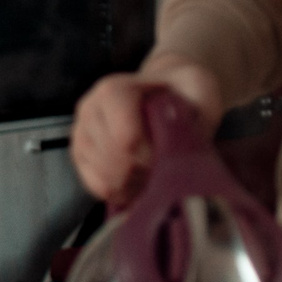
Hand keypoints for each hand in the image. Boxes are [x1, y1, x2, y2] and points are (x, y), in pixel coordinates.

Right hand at [69, 53, 225, 206]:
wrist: (169, 91)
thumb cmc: (184, 92)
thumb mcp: (201, 89)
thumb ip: (198, 109)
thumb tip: (185, 140)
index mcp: (113, 91)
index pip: (123, 138)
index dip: (149, 155)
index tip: (167, 153)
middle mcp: (89, 109)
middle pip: (113, 161)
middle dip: (144, 172)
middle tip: (165, 165)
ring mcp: (81, 134)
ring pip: (104, 178)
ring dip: (134, 182)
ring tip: (155, 170)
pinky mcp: (80, 157)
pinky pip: (98, 188)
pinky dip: (123, 191)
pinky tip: (141, 179)